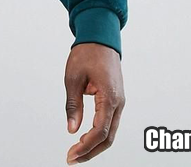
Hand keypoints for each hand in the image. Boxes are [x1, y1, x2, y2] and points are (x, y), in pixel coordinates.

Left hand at [64, 42, 124, 162]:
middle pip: (108, 138)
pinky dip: (99, 134)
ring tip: (76, 151)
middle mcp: (118, 102)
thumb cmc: (87, 53)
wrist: (101, 37)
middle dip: (90, 151)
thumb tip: (72, 129)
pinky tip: (85, 138)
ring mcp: (119, 101)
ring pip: (110, 132)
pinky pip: (110, 122)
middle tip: (72, 158)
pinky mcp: (116, 99)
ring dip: (95, 144)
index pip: (99, 131)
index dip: (85, 146)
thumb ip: (73, 105)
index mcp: (109, 97)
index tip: (71, 154)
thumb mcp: (73, 78)